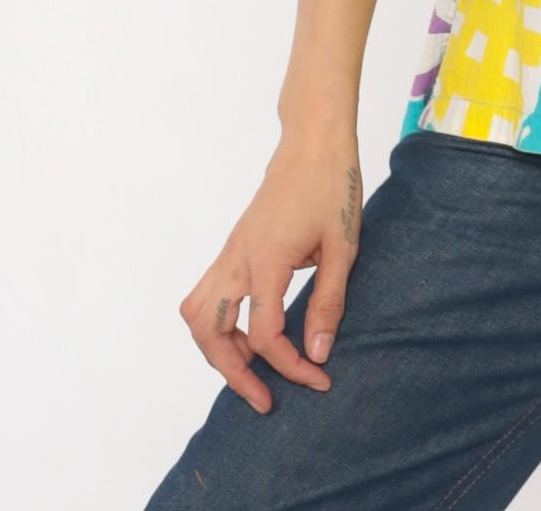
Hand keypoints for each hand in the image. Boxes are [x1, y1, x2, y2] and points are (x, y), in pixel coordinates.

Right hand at [175, 130, 365, 410]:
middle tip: (265, 399)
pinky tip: (249, 334)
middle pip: (210, 332)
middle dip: (233, 373)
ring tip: (252, 370)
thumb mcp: (342, 246)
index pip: (264, 334)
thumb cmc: (332, 186)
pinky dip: (218, 324)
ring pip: (197, 314)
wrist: (313, 141)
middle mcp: (237, 258)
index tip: (317, 378)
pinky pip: (206, 295)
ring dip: (217, 349)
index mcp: (266, 260)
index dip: (288, 366)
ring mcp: (230, 251)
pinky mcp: (233, 246)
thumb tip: (317, 353)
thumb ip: (328, 300)